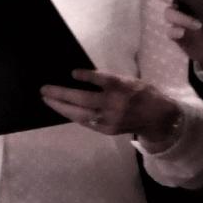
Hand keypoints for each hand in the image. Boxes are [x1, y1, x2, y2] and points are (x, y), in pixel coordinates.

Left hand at [40, 67, 181, 149]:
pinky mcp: (108, 130)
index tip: (72, 72)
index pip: (102, 80)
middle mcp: (115, 104)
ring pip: (81, 114)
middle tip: (45, 89)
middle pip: (84, 99)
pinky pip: (86, 122)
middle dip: (62, 94)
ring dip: (61, 107)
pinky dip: (73, 115)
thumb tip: (83, 76)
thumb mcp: (129, 80)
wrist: (158, 118)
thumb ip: (109, 80)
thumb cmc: (141, 93)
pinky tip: (62, 109)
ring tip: (47, 100)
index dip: (87, 76)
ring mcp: (110, 119)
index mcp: (122, 87)